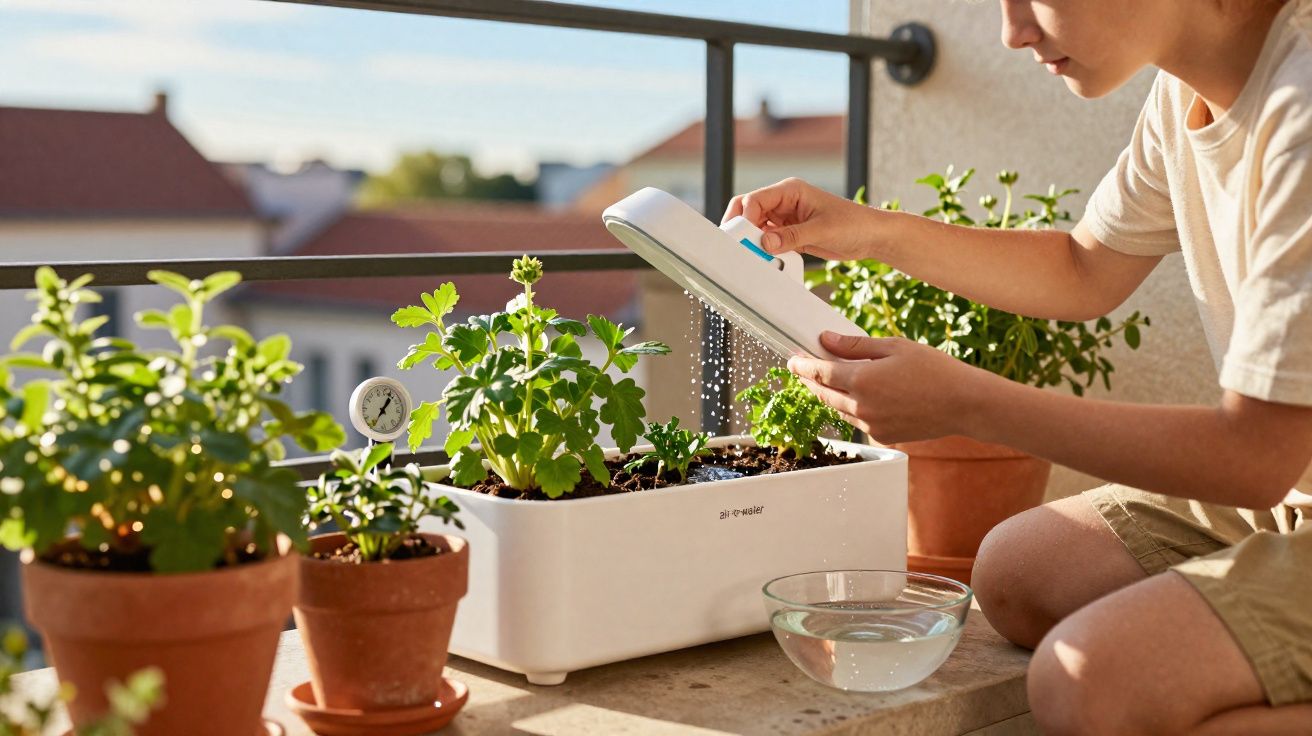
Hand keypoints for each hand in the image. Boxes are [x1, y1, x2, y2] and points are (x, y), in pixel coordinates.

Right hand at [721, 178, 881, 260]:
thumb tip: (765, 243)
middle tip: (738, 246)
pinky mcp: (789, 234)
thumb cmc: (854, 224)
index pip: (755, 200)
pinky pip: (768, 241)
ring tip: (755, 256)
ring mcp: (785, 218)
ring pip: (755, 227)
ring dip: (752, 241)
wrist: (871, 237)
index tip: (744, 238)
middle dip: (741, 228)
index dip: (745, 218)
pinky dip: (764, 250)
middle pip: (749, 211)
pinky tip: (767, 260)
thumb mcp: (822, 230)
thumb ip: (792, 236)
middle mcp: (784, 202)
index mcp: (790, 191)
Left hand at [787, 332, 991, 443]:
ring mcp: (872, 425)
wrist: (964, 404)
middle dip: (810, 381)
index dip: (802, 366)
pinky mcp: (883, 436)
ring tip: (828, 379)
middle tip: (803, 369)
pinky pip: (858, 421)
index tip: (792, 359)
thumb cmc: (935, 370)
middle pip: (824, 394)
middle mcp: (862, 407)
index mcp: (862, 382)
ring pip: (839, 409)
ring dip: (830, 395)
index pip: (819, 373)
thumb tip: (827, 340)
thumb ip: (855, 346)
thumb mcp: (894, 346)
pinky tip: (858, 395)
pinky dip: (852, 408)